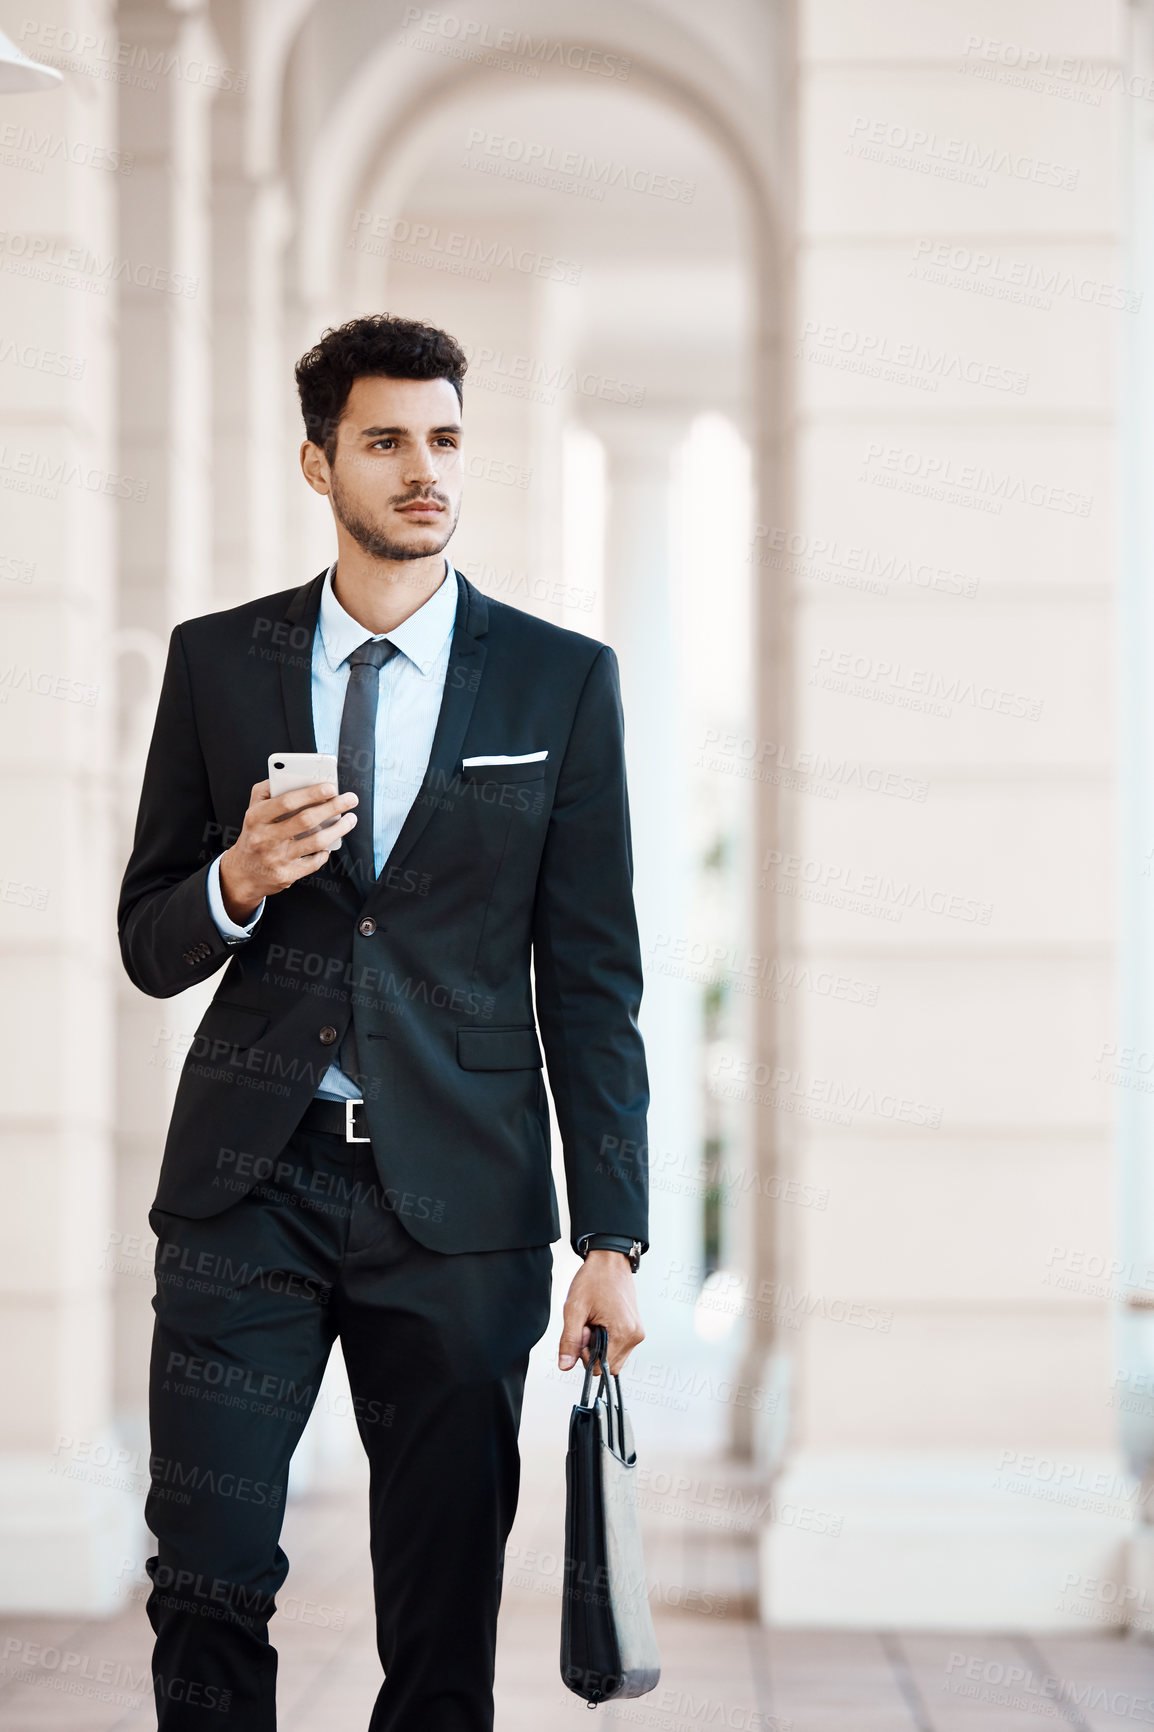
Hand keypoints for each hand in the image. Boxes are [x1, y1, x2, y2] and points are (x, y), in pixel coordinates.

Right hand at [218, 780, 358, 921]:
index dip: (311, 794)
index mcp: (256, 817)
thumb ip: (267, 791)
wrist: (243, 873)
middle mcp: (265, 838)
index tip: (332, 787)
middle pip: (306, 820)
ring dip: (338, 829)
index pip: (286, 802)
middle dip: (333, 808)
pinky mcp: (286, 875)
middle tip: (351, 799)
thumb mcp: (252, 810)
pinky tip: (329, 845)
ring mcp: (276, 858)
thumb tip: (293, 776)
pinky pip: (314, 862)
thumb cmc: (254, 834)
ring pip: (315, 842)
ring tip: (350, 819)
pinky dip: (325, 852)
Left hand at [558, 1250, 643, 1375]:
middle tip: (588, 1323)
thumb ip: (569, 1340)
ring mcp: (637, 1332)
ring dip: (599, 1344)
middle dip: (593, 1349)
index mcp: (623, 1333)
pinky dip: (607, 1338)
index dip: (585, 1352)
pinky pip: (618, 1346)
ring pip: (612, 1356)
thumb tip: (565, 1365)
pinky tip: (602, 1320)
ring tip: (596, 1319)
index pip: (600, 1367)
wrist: (609, 1260)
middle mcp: (635, 1335)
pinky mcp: (635, 1328)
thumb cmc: (595, 1278)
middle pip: (607, 1364)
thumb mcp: (575, 1309)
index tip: (584, 1329)